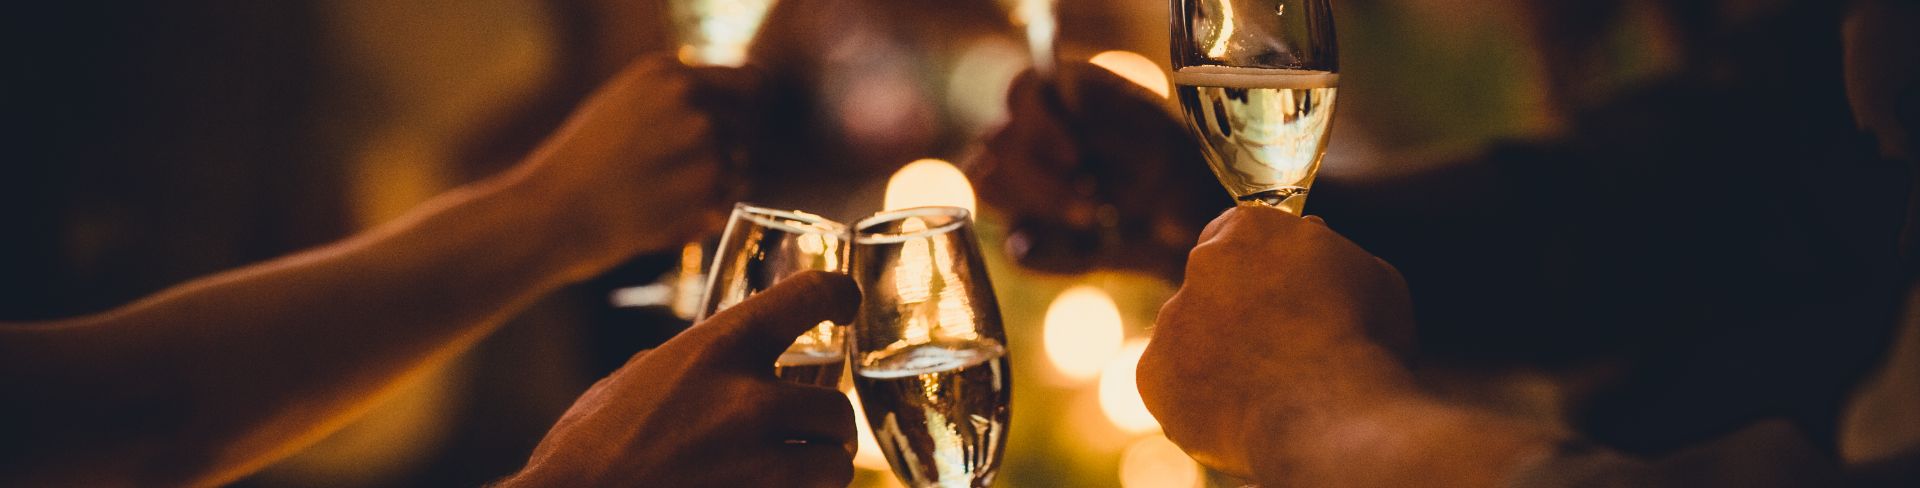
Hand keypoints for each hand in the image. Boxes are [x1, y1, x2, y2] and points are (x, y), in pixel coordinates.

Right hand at [500, 271, 859, 486]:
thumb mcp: (639, 376)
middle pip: (837, 407)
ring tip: (798, 471)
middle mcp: (749, 400)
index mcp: (718, 348)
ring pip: (836, 464)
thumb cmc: (588, 444)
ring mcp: (759, 462)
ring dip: (821, 469)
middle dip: (825, 426)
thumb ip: (694, 364)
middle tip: (812, 433)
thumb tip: (726, 366)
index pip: (809, 295)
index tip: (844, 304)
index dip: (836, 294)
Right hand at [510, 55, 743, 276]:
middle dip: (726, 153)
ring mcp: (701, 138)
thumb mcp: (623, 107)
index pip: (748, 82)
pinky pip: (730, 199)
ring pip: (741, 164)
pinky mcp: (706, 183)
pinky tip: (665, 213)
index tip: (721, 134)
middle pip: (747, 127)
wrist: (550, 213)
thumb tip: (729, 113)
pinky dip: (707, 212)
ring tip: (664, 196)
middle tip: (677, 177)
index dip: (740, 113)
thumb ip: (676, 101)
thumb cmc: (580, 167)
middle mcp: (689, 96)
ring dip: (717, 185)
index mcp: (667, 72)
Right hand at [968, 61, 1224, 278]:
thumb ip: (1112, 124)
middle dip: (1040, 180)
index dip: (1039, 125)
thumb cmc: (1174, 167)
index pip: (1021, 93)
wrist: (1185, 224)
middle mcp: (1028, 132)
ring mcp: (1016, 182)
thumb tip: (1072, 107)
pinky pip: (1017, 249)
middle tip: (1092, 204)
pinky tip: (1090, 249)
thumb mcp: (1157, 142)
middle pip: (995, 142)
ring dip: (1038, 208)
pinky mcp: (1022, 231)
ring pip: (988, 185)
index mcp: (1061, 93)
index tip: (1075, 156)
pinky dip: (1052, 254)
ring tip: (1091, 221)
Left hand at [1136, 207, 1416, 476]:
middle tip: (1276, 352)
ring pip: (1189, 337)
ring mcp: (1171, 320)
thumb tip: (1311, 252)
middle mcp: (1200, 264)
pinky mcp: (1152, 375)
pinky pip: (1173, 386)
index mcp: (1250, 228)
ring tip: (1267, 395)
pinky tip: (1241, 418)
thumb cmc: (1365, 347)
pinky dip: (1198, 401)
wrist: (1330, 420)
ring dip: (1216, 357)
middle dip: (1235, 311)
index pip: (1238, 232)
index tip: (1277, 292)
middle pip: (1211, 285)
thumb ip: (1327, 257)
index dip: (1259, 265)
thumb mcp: (1371, 278)